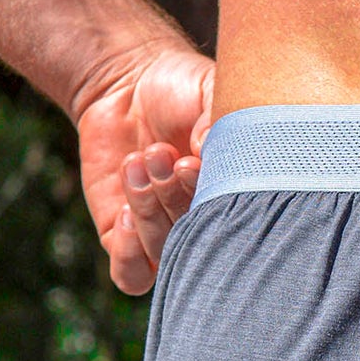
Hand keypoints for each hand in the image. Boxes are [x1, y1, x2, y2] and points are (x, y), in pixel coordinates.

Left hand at [75, 41, 215, 292]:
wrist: (127, 84)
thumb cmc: (181, 87)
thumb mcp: (209, 89)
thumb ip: (216, 118)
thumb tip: (208, 151)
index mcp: (232, 195)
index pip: (237, 225)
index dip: (214, 204)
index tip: (193, 161)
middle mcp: (201, 221)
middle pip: (199, 241)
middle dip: (176, 199)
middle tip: (162, 153)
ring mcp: (163, 235)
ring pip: (165, 254)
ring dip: (150, 209)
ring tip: (139, 160)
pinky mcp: (122, 240)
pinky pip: (130, 276)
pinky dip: (129, 250)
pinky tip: (125, 211)